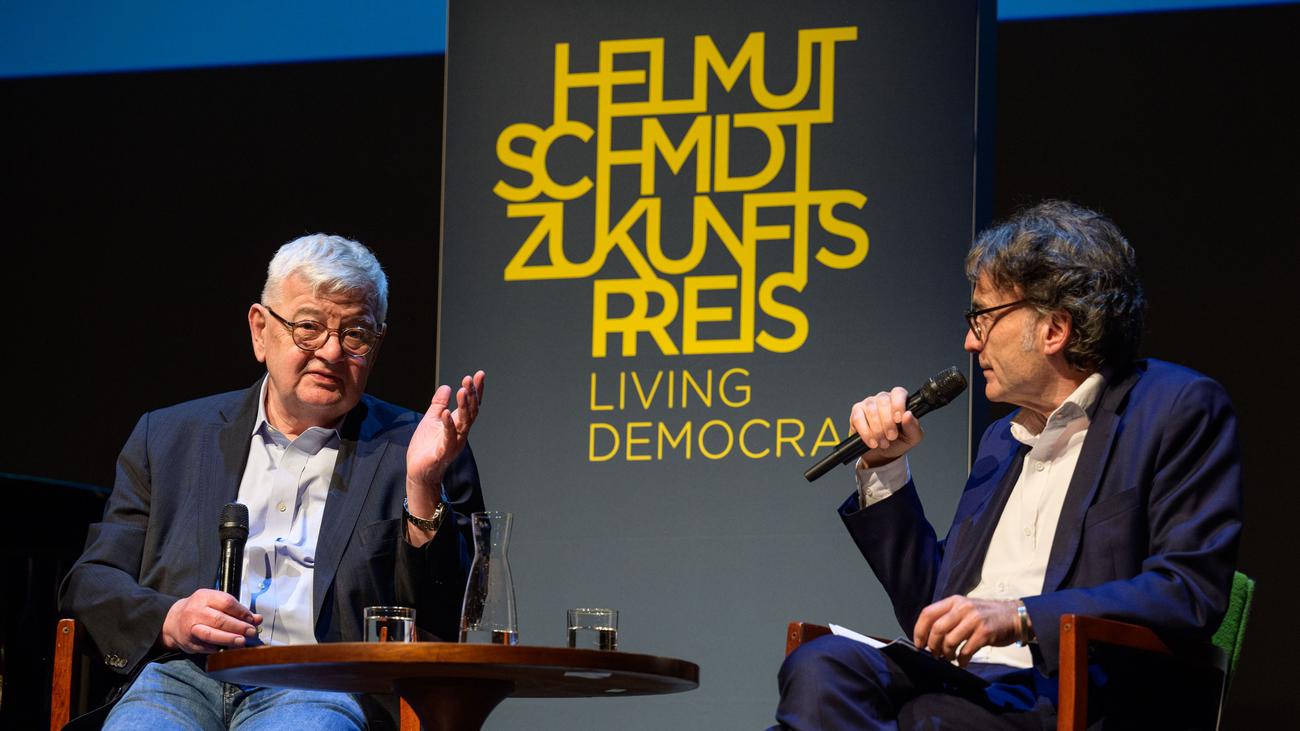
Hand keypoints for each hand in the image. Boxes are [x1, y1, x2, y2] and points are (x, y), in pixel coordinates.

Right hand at [160, 589, 261, 653]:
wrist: (174, 620)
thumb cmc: (201, 610)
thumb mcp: (216, 603)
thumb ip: (237, 610)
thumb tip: (257, 619)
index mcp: (204, 596)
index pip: (226, 602)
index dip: (242, 612)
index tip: (253, 619)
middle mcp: (195, 611)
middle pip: (219, 620)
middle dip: (238, 627)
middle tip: (251, 632)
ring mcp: (189, 627)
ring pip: (210, 634)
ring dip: (228, 639)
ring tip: (241, 642)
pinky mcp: (188, 642)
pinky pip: (204, 647)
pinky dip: (216, 649)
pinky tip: (226, 649)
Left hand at [406, 370, 485, 504]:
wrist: (419, 471)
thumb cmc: (426, 447)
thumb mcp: (431, 420)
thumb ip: (438, 404)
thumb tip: (446, 387)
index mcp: (458, 424)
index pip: (471, 405)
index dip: (476, 390)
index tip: (479, 374)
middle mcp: (460, 432)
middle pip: (471, 411)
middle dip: (471, 395)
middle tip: (469, 379)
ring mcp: (454, 442)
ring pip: (464, 422)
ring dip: (464, 406)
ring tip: (463, 390)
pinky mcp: (444, 451)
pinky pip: (449, 436)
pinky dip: (448, 424)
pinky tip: (446, 412)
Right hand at [850, 387, 923, 467]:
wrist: (882, 453)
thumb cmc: (898, 441)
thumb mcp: (912, 437)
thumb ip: (913, 426)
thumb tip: (908, 415)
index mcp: (899, 400)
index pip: (898, 393)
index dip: (898, 404)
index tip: (898, 419)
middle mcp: (883, 398)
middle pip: (883, 402)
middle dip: (888, 422)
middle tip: (891, 437)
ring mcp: (868, 403)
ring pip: (871, 410)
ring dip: (877, 429)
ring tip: (883, 443)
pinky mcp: (857, 412)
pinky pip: (858, 418)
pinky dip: (865, 432)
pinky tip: (872, 442)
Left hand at [912, 595, 1021, 665]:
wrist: (1015, 616)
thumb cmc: (986, 615)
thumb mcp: (965, 609)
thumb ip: (948, 617)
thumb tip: (928, 636)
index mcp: (954, 601)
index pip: (928, 613)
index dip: (919, 630)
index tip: (919, 644)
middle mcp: (963, 607)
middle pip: (937, 629)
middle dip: (932, 645)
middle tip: (935, 654)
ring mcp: (974, 619)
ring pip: (950, 641)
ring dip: (946, 654)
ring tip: (949, 658)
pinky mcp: (985, 632)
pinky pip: (966, 650)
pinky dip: (961, 660)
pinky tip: (962, 662)